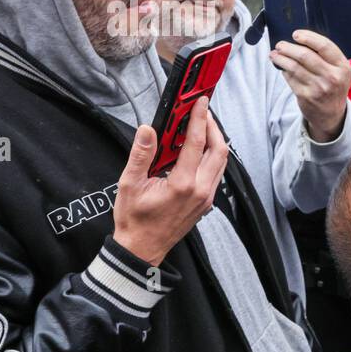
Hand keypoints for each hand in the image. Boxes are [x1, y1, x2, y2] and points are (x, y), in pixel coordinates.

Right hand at [112, 97, 228, 266]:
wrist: (143, 248)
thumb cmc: (135, 220)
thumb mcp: (130, 185)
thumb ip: (140, 155)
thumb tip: (147, 130)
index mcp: (182, 185)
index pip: (197, 143)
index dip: (199, 119)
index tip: (199, 103)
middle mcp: (200, 190)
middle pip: (219, 150)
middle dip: (213, 127)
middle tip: (202, 112)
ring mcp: (207, 197)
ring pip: (221, 162)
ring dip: (215, 141)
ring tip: (200, 126)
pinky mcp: (207, 202)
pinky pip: (216, 173)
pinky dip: (211, 156)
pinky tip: (197, 149)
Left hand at [270, 29, 350, 141]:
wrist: (331, 114)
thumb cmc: (334, 88)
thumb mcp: (340, 71)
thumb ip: (327, 56)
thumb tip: (302, 40)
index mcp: (343, 67)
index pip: (324, 46)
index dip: (308, 37)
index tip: (296, 34)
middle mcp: (332, 77)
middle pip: (306, 55)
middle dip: (289, 47)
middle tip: (281, 45)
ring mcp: (319, 88)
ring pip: (294, 66)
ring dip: (281, 58)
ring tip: (275, 54)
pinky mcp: (306, 96)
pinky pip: (290, 78)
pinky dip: (284, 70)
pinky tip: (282, 67)